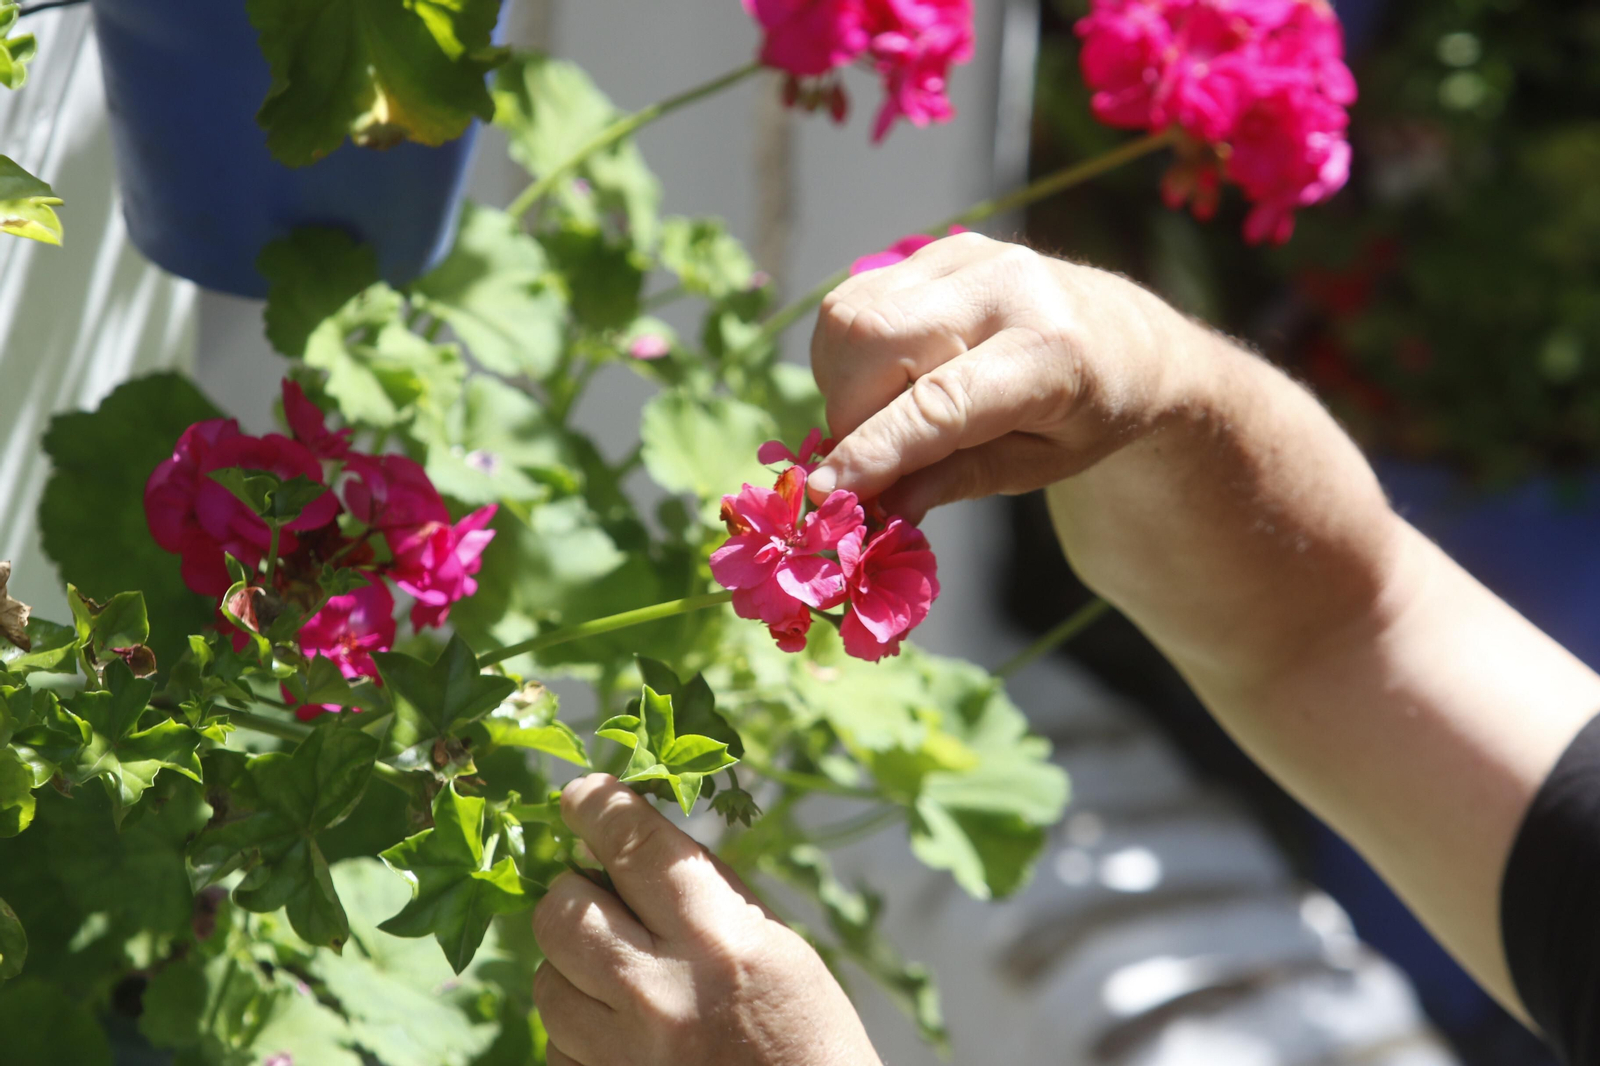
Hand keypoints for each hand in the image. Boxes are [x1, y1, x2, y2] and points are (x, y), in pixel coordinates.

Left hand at [532, 775, 882, 1065]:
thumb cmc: (807, 1034)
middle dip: (575, 892)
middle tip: (600, 895)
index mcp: (716, 940)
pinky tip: (626, 1032)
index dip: (598, 806)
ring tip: (622, 974)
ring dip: (575, 965)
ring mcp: (622, 1056)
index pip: (633, 844)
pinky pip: (556, 1044)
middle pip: (563, 910)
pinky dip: (580, 1030)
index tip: (582, 796)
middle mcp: (658, 995)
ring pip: (547, 979)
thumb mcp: (777, 944)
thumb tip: (631, 838)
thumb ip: (705, 889)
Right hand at [807, 231, 1191, 520]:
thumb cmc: (1086, 415)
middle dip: (850, 414)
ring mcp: (963, 255)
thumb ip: (960, 480)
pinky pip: (851, 303)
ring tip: (890, 416)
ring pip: (849, 318)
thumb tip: (881, 507)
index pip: (939, 402)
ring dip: (844, 384)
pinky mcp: (934, 249)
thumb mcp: (1042, 467)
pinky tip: (890, 380)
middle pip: (874, 340)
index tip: (825, 494)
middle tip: (872, 462)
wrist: (1127, 337)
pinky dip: (848, 356)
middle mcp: (1004, 285)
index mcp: (1049, 351)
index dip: (874, 449)